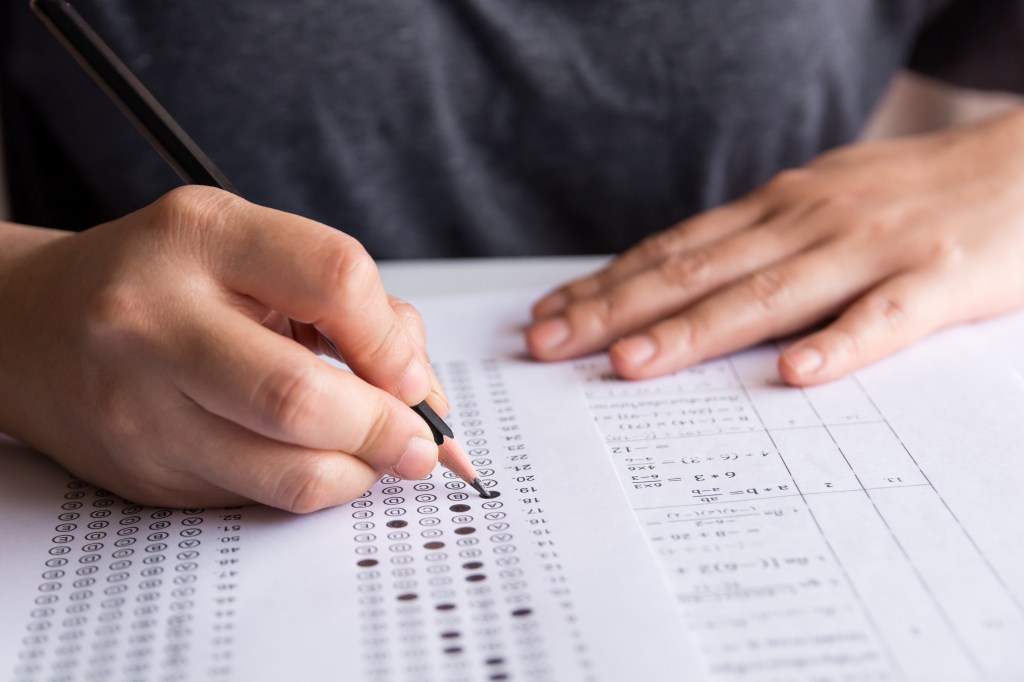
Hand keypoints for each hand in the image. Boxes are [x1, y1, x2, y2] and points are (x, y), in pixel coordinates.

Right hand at [0, 186, 445, 511]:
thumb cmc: (163, 280)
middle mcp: (158, 322)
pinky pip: (261, 498)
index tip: (411, 374)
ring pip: (289, 474)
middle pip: (303, 399)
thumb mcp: (250, 250)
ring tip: (374, 452)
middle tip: (417, 439)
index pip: (335, 279)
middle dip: (385, 430)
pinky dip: (310, 485)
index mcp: (203, 239)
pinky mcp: (147, 475)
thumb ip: (347, 305)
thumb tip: (422, 391)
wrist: (35, 327)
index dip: (394, 340)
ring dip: (360, 472)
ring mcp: (143, 408)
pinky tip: (310, 456)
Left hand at [527, 108, 1023, 383]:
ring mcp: (870, 249)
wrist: (1022, 163)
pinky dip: (839, 344)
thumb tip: (679, 280)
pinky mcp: (937, 280)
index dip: (607, 284)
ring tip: (631, 363)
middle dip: (616, 310)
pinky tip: (796, 375)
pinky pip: (883, 317)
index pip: (674, 248)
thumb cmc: (910, 195)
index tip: (550, 314)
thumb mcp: (819, 204)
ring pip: (769, 294)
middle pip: (698, 271)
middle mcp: (807, 222)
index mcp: (778, 208)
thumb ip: (756, 242)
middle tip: (550, 344)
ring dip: (694, 331)